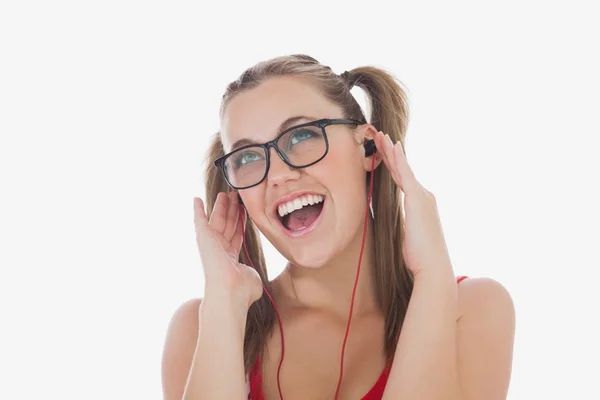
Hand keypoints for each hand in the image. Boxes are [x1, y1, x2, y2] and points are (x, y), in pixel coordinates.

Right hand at [193, 192, 262, 305]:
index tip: (243, 211)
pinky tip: (196, 199)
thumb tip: (247, 273)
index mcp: (231, 259)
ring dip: (222, 206)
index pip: (236, 236)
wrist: (231, 291)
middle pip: (228, 225)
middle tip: (236, 196)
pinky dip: (197, 210)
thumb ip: (250, 271)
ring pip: (219, 219)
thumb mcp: (252, 277)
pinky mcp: (203, 238)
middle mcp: (220, 250)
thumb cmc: (243, 290)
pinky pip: (200, 220)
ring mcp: (212, 244)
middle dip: (232, 210)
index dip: (240, 223)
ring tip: (226, 193)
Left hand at [373, 131, 453, 276]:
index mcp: (421, 204)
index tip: (384, 152)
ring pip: (403, 168)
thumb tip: (396, 227)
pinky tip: (392, 147)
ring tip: (380, 136)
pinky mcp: (417, 198)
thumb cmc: (420, 257)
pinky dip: (398, 159)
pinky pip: (405, 174)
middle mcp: (424, 196)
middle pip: (403, 169)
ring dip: (391, 150)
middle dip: (390, 152)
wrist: (433, 267)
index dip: (393, 165)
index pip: (403, 180)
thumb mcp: (409, 237)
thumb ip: (403, 226)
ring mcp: (422, 196)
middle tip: (379, 136)